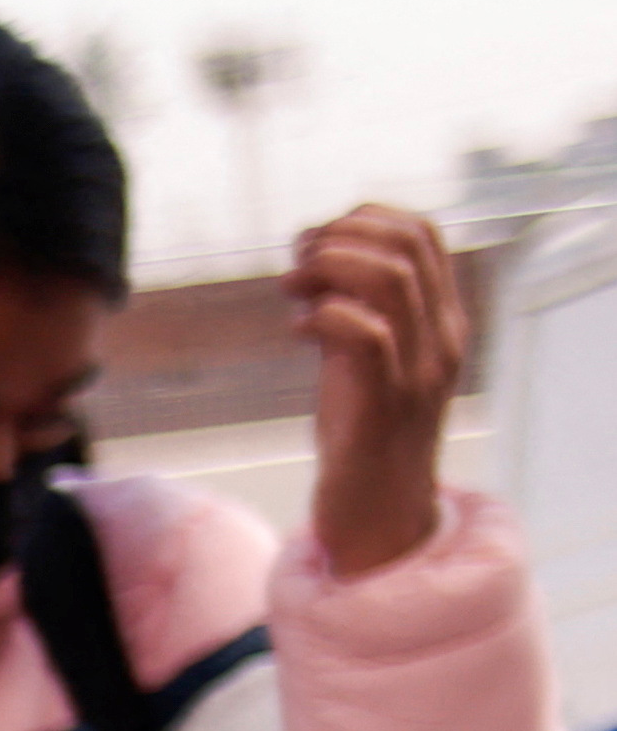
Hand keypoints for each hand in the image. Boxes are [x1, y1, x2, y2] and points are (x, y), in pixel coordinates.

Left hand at [289, 204, 463, 575]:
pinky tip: (295, 331)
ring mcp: (417, 371)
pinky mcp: (384, 404)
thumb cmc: (361, 432)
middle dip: (339, 236)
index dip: (363, 218)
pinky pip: (365, 335)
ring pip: (389, 279)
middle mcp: (438, 340)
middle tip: (296, 264)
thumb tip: (311, 255)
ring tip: (291, 290)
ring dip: (327, 268)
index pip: (424, 234)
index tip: (316, 242)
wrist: (378, 512)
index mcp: (440, 322)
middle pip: (405, 245)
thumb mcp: (363, 358)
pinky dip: (321, 317)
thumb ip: (353, 308)